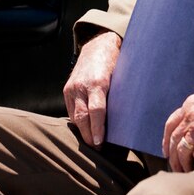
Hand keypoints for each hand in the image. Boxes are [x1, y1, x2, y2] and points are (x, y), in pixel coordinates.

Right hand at [63, 30, 120, 147]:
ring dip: (83, 131)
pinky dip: (78, 122)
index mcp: (98, 82)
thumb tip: (126, 120)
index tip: (100, 143)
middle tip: (98, 149)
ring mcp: (72, 88)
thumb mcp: (121, 77)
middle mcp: (82, 86)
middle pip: (82, 117)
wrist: (98, 45)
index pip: (96, 110)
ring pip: (75, 116)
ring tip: (93, 143)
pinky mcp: (67, 90)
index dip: (98, 128)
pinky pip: (70, 111)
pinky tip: (85, 130)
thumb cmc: (116, 62)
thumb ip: (119, 96)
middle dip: (88, 136)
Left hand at [162, 83, 193, 172]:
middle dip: (173, 157)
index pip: (170, 124)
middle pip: (174, 140)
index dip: (166, 140)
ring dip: (184, 164)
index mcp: (190, 104)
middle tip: (176, 168)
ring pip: (183, 151)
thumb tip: (189, 132)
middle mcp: (191, 115)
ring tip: (188, 171)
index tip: (167, 151)